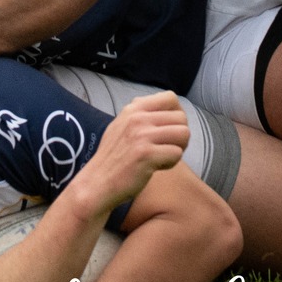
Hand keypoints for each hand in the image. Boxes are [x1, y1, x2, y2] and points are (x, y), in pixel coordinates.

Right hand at [69, 92, 188, 212]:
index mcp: (133, 109)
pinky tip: (156, 167)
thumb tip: (164, 104)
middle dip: (180, 135)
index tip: (168, 129)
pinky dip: (171, 163)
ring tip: (163, 157)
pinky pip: (177, 153)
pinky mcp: (146, 155)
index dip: (176, 114)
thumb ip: (140, 114)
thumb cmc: (112, 158)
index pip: (170, 98)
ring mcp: (142, 136)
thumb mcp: (121, 125)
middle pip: (182, 118)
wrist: (97, 182)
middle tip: (167, 148)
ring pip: (184, 133)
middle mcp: (138, 118)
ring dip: (178, 148)